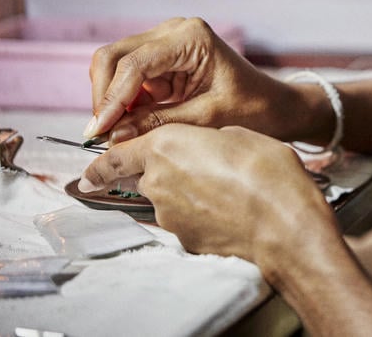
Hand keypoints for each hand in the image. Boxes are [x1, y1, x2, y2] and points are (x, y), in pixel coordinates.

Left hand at [79, 124, 337, 264]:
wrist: (284, 221)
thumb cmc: (265, 170)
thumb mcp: (236, 133)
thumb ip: (206, 138)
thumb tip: (204, 146)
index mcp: (165, 145)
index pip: (115, 155)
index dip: (99, 165)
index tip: (88, 174)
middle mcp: (157, 181)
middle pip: (147, 176)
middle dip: (166, 172)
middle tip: (203, 168)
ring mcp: (169, 214)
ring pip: (168, 199)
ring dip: (187, 193)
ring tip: (226, 189)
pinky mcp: (185, 239)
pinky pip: (186, 220)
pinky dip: (201, 214)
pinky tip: (229, 210)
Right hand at [84, 17, 288, 143]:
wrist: (275, 105)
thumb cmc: (253, 108)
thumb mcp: (207, 120)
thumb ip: (158, 124)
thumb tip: (114, 135)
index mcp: (191, 38)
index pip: (135, 63)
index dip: (112, 98)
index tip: (99, 130)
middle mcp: (174, 31)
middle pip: (115, 56)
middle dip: (104, 95)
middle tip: (100, 134)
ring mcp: (166, 43)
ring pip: (116, 65)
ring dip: (111, 99)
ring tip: (114, 133)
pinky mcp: (162, 60)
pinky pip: (130, 78)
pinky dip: (123, 101)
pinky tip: (127, 125)